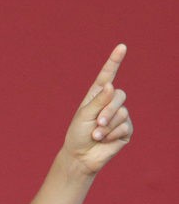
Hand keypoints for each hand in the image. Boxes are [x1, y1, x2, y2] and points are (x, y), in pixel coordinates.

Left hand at [61, 43, 133, 175]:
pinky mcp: (126, 129)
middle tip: (97, 123)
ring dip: (107, 126)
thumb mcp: (84, 116)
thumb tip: (111, 85)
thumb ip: (98, 101)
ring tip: (96, 135)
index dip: (115, 61)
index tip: (121, 47)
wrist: (80, 156)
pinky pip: (125, 126)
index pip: (107, 75)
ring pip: (123, 113)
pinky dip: (112, 134)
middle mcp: (110, 103)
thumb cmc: (78, 134)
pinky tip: (104, 140)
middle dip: (108, 110)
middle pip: (119, 96)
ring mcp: (120, 116)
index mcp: (97, 96)